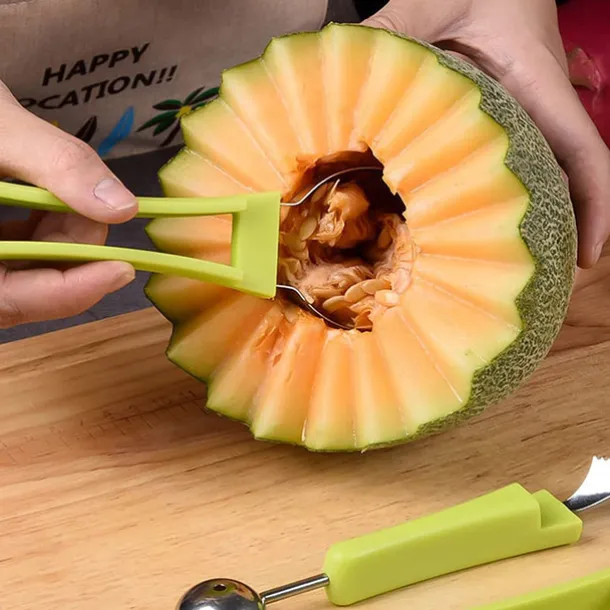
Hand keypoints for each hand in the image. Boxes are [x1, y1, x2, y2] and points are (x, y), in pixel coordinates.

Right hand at [0, 81, 137, 328]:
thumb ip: (59, 163)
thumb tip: (124, 208)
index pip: (9, 300)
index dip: (70, 292)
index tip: (121, 269)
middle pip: (21, 292)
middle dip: (72, 256)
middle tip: (102, 213)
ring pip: (23, 273)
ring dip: (62, 240)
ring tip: (76, 195)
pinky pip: (14, 252)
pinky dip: (45, 230)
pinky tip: (57, 200)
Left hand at [363, 0, 609, 268]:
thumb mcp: (424, 4)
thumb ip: (387, 36)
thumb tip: (345, 77)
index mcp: (535, 85)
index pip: (583, 152)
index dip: (593, 206)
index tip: (587, 256)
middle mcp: (539, 108)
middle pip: (565, 180)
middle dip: (561, 232)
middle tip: (539, 284)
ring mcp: (526, 117)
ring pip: (541, 177)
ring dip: (534, 221)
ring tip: (506, 271)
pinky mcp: (508, 119)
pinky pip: (515, 164)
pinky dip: (505, 197)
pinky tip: (474, 227)